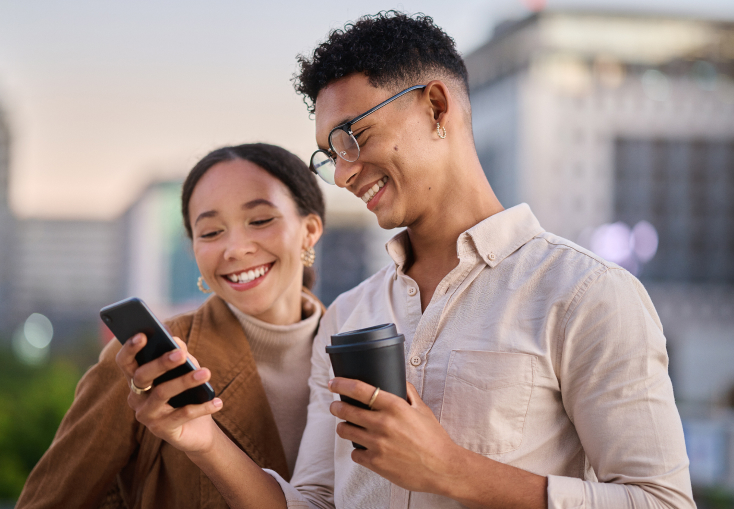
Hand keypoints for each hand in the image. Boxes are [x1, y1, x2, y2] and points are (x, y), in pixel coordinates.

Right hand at [115, 333, 222, 453]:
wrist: (198, 430)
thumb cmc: (188, 394)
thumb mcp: (186, 371)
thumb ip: (180, 355)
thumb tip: (177, 341)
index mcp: (137, 379)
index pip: (125, 362)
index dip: (130, 348)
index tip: (142, 335)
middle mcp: (136, 398)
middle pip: (142, 376)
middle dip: (161, 363)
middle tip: (181, 354)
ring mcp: (147, 415)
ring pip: (161, 393)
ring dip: (185, 381)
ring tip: (206, 373)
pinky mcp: (161, 430)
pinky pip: (182, 415)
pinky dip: (202, 407)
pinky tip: (218, 401)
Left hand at [328, 378, 463, 494]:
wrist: (442, 468)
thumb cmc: (434, 438)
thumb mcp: (423, 410)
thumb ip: (408, 393)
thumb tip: (398, 380)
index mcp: (395, 407)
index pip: (360, 390)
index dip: (342, 384)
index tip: (333, 382)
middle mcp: (383, 423)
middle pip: (346, 410)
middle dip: (336, 407)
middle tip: (335, 406)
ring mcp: (377, 444)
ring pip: (345, 431)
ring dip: (343, 427)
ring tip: (345, 426)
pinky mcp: (375, 462)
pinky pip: (355, 453)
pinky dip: (357, 450)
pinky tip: (362, 447)